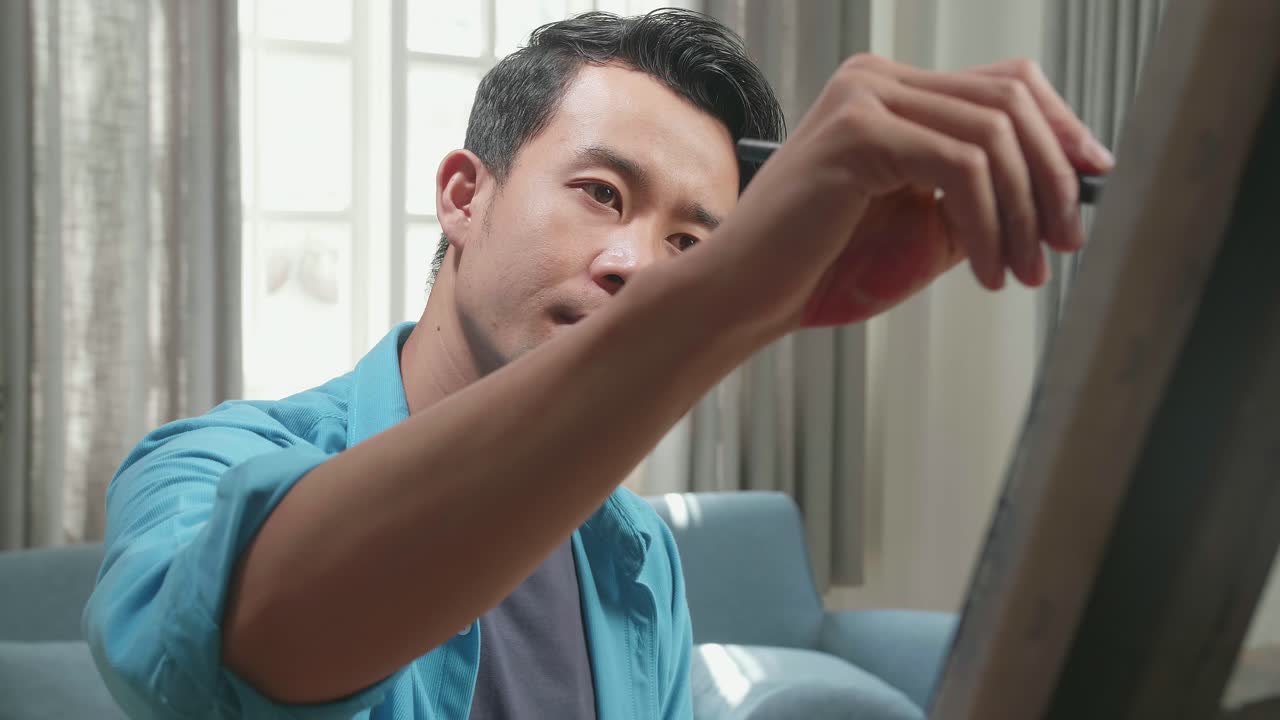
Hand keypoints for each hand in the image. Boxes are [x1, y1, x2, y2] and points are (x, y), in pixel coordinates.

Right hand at [724, 55, 1114, 329]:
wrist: (748, 296)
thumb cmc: (824, 266)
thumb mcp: (925, 225)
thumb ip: (985, 197)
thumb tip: (1069, 191)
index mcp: (891, 91)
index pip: (1006, 84)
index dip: (1061, 129)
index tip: (1091, 182)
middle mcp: (877, 79)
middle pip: (1010, 99)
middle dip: (1053, 176)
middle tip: (1063, 244)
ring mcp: (864, 98)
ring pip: (992, 134)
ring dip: (1024, 212)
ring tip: (1020, 271)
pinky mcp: (856, 132)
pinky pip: (959, 167)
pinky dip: (988, 223)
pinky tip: (986, 269)